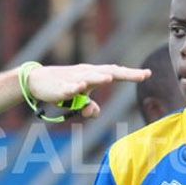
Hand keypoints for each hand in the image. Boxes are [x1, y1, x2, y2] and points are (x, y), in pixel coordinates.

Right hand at [27, 64, 150, 117]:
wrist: (37, 82)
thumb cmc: (63, 88)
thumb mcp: (79, 101)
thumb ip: (90, 108)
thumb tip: (94, 112)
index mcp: (93, 75)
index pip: (116, 72)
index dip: (131, 74)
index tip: (148, 73)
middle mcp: (86, 74)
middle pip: (109, 72)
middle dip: (125, 74)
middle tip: (142, 75)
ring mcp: (74, 79)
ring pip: (89, 78)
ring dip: (100, 77)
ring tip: (111, 78)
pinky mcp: (60, 88)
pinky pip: (68, 88)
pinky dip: (74, 87)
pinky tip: (81, 87)